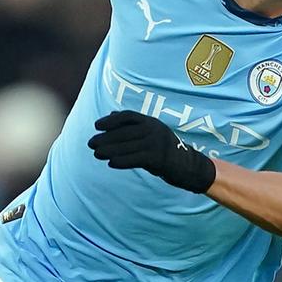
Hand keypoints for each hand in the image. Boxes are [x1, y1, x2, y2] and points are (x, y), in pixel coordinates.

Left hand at [88, 111, 216, 193]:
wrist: (190, 167)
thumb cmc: (166, 151)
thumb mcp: (152, 134)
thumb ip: (133, 125)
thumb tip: (111, 115)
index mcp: (152, 122)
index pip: (128, 116)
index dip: (110, 120)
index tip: (96, 126)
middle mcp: (154, 130)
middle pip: (124, 132)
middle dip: (105, 138)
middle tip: (91, 143)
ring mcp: (157, 144)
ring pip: (127, 146)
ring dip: (109, 150)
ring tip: (96, 154)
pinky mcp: (158, 158)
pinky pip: (135, 159)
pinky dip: (122, 161)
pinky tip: (111, 163)